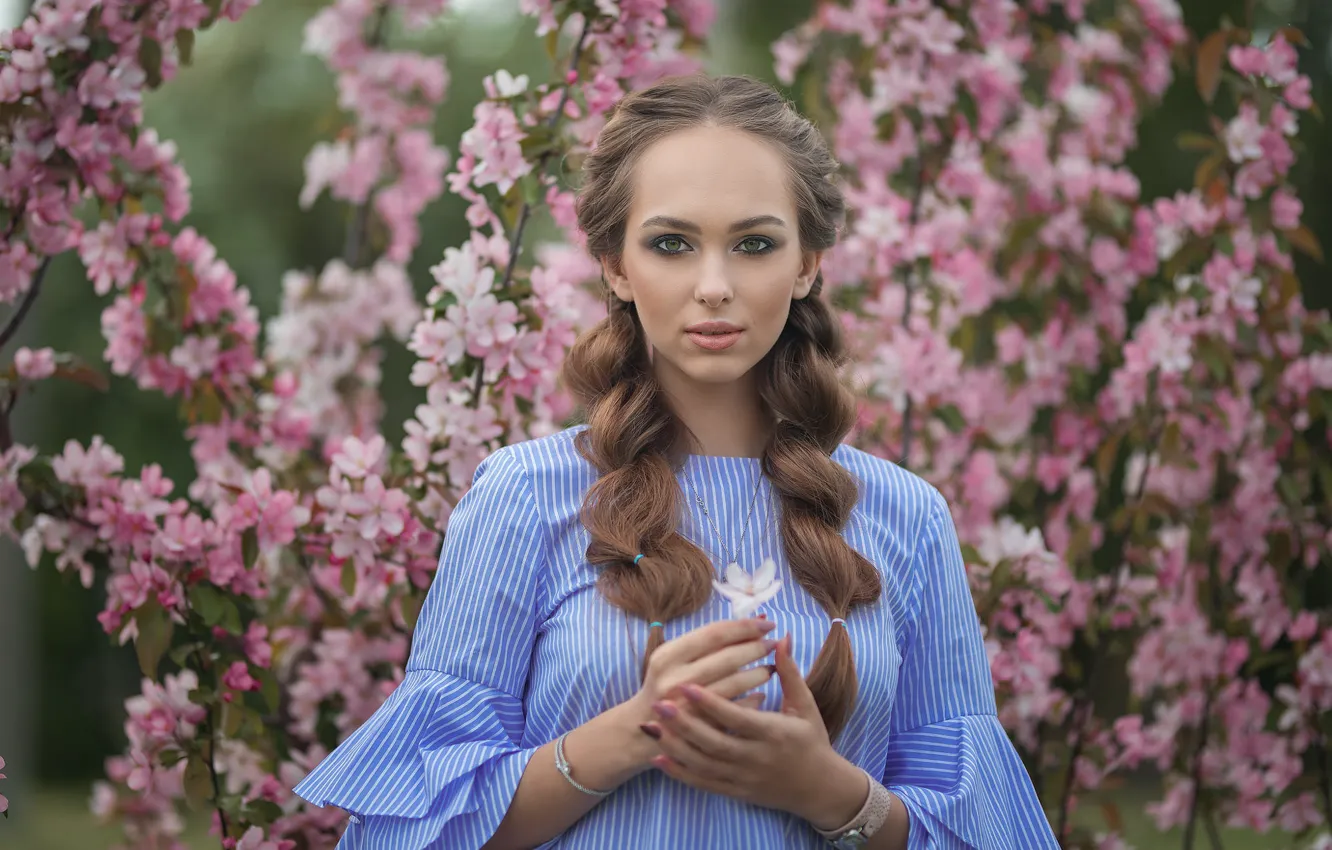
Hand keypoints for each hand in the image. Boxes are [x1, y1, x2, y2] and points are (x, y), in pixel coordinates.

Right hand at [624, 618, 777, 751]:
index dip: (744, 627)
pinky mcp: (700, 728)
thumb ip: (704, 643)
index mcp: (668, 656)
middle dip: (756, 648)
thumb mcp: (671, 660)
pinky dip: (752, 699)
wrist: (640, 732)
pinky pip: (736, 709)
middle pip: (727, 657)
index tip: (767, 623)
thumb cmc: (663, 686)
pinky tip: (761, 694)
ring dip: (759, 673)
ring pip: (734, 683)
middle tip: (774, 643)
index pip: (714, 634)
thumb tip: (749, 624)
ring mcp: (688, 706)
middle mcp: (675, 679)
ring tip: (771, 668)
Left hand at [643, 634, 866, 826]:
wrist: (820, 789)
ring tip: (652, 726)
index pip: (737, 717)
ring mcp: (744, 778)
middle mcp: (757, 758)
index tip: (687, 685)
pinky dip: (680, 773)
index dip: (711, 703)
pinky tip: (659, 758)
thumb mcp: (805, 706)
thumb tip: (781, 638)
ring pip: (704, 765)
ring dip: (676, 746)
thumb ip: (789, 672)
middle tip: (658, 703)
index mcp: (774, 733)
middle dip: (684, 724)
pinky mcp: (736, 792)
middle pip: (714, 742)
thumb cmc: (812, 740)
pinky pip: (703, 784)